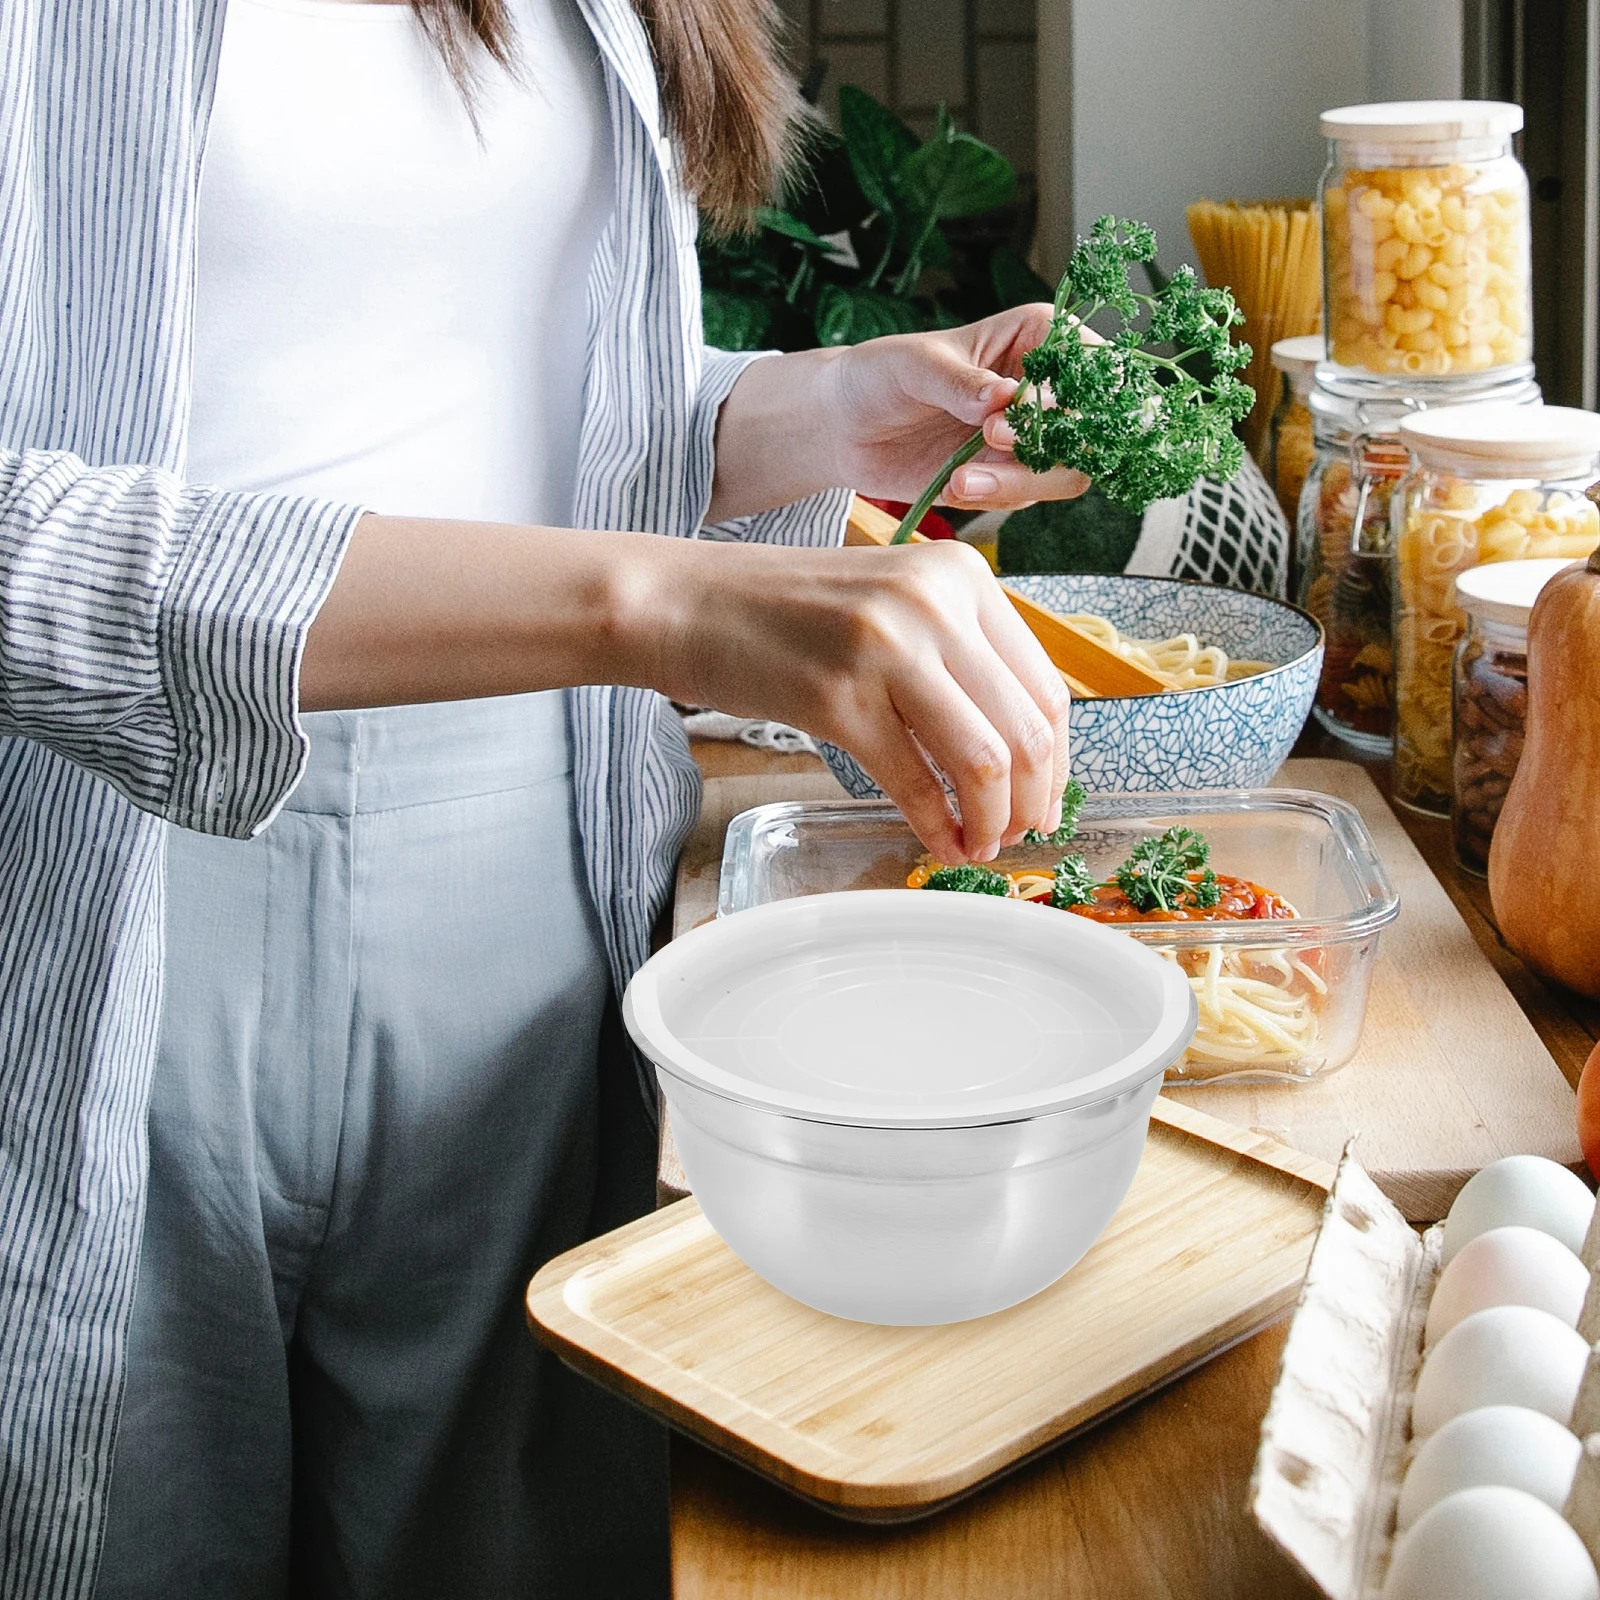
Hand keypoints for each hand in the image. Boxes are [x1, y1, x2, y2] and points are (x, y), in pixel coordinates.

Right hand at [304, 515, 1068, 862]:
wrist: (684, 602)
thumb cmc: (785, 614)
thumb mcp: (891, 607)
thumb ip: (956, 656)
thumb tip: (1019, 752)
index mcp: (960, 576)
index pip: (1044, 686)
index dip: (1055, 761)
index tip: (1042, 801)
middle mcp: (934, 601)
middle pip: (1024, 729)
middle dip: (1029, 800)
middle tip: (1015, 837)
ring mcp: (886, 645)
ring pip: (983, 758)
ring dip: (988, 819)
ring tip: (976, 844)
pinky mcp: (836, 694)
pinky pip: (912, 779)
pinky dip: (932, 824)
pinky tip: (933, 842)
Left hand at [823, 306, 1091, 511]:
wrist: (845, 427)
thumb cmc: (881, 374)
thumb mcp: (916, 366)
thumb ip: (962, 382)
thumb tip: (1007, 398)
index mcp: (1037, 338)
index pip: (1090, 363)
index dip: (1072, 390)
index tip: (1024, 407)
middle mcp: (1046, 388)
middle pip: (1092, 426)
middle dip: (1048, 441)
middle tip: (990, 437)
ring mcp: (1032, 438)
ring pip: (1067, 470)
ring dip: (1021, 480)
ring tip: (963, 478)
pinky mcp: (1011, 478)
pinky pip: (1026, 496)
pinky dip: (995, 497)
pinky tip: (954, 486)